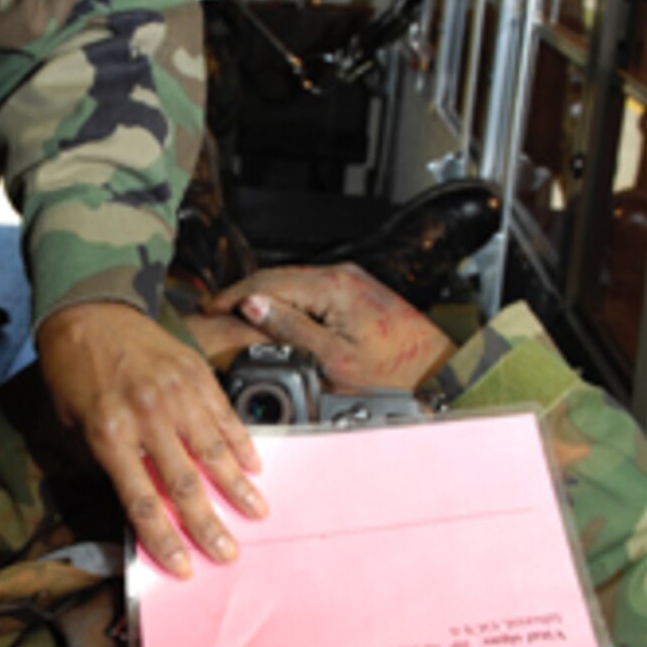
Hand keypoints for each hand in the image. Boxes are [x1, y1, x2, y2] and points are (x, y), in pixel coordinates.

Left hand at [37, 301, 266, 578]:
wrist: (89, 313)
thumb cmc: (75, 373)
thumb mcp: (74, 425)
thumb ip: (109, 463)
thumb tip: (143, 504)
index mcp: (109, 435)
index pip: (141, 501)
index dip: (164, 539)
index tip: (183, 567)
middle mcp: (146, 417)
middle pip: (184, 484)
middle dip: (208, 525)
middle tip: (228, 553)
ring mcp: (176, 395)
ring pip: (213, 452)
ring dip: (237, 488)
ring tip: (255, 513)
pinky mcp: (196, 375)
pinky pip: (224, 416)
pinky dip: (241, 444)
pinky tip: (253, 466)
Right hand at [204, 263, 452, 392]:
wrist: (437, 371)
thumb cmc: (394, 371)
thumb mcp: (333, 357)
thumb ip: (290, 328)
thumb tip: (253, 306)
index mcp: (333, 286)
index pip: (268, 281)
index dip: (233, 295)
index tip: (209, 308)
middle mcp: (342, 275)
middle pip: (277, 278)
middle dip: (243, 295)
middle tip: (213, 313)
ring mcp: (350, 281)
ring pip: (292, 284)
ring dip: (264, 299)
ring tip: (235, 318)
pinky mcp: (355, 292)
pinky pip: (310, 292)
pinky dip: (287, 303)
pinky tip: (273, 319)